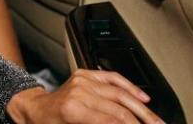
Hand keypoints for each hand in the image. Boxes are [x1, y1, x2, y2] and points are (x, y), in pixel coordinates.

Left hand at [6, 69, 163, 123]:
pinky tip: (144, 97)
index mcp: (75, 111)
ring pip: (121, 94)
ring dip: (143, 109)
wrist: (34, 109)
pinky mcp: (86, 74)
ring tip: (157, 121)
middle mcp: (80, 93)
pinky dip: (131, 87)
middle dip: (142, 122)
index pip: (114, 121)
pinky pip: (113, 78)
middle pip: (121, 110)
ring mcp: (84, 81)